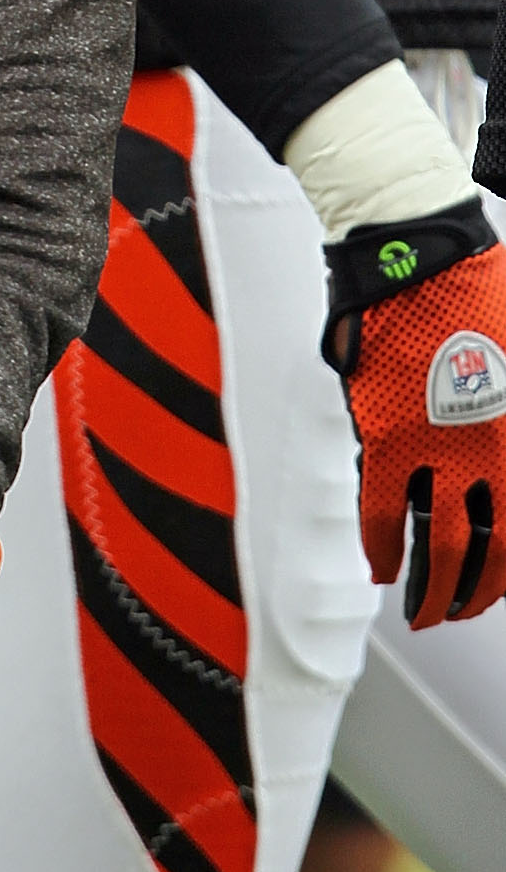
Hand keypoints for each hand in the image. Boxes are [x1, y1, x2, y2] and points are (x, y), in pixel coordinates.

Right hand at [323, 201, 505, 625]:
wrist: (422, 256)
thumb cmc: (484, 292)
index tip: (498, 588)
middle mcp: (488, 456)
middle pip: (485, 551)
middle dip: (472, 595)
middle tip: (458, 615)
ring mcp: (437, 451)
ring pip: (435, 545)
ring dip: (429, 588)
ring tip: (422, 611)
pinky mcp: (388, 438)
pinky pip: (380, 511)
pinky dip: (379, 547)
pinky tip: (378, 566)